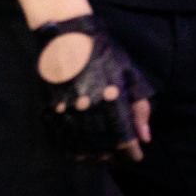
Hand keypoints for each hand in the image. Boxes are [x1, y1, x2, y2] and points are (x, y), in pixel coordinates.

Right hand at [35, 15, 152, 162]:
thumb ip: (139, 108)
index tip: (136, 155)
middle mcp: (89, 112)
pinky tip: (82, 151)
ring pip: (82, 151)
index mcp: (112, 102)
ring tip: (104, 157)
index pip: (125, 144)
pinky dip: (73, 151)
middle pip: (104, 151)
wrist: (65, 35)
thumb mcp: (130, 75)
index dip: (132, 154)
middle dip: (116, 159)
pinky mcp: (51, 111)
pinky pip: (62, 142)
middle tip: (122, 157)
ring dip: (95, 159)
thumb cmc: (103, 51)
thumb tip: (145, 138)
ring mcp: (67, 113)